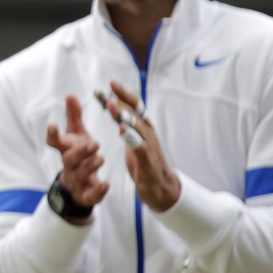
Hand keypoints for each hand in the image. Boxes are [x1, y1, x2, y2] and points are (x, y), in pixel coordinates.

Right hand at [46, 96, 109, 222]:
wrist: (79, 187)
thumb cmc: (78, 155)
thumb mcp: (77, 135)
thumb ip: (73, 116)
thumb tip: (70, 94)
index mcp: (65, 149)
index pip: (54, 141)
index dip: (52, 134)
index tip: (53, 125)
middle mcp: (68, 164)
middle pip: (69, 158)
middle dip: (80, 151)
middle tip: (95, 143)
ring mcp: (76, 181)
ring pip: (79, 174)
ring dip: (89, 167)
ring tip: (101, 158)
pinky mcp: (86, 195)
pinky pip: (90, 195)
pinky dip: (98, 191)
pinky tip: (107, 184)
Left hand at [106, 81, 179, 211]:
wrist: (162, 190)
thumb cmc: (146, 164)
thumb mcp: (135, 142)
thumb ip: (127, 127)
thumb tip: (117, 112)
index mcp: (144, 129)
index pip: (135, 107)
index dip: (124, 94)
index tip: (111, 82)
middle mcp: (148, 134)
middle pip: (135, 112)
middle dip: (122, 98)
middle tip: (110, 86)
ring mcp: (149, 147)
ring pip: (136, 127)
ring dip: (124, 114)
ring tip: (111, 104)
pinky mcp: (147, 162)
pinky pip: (139, 147)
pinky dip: (131, 137)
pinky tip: (121, 130)